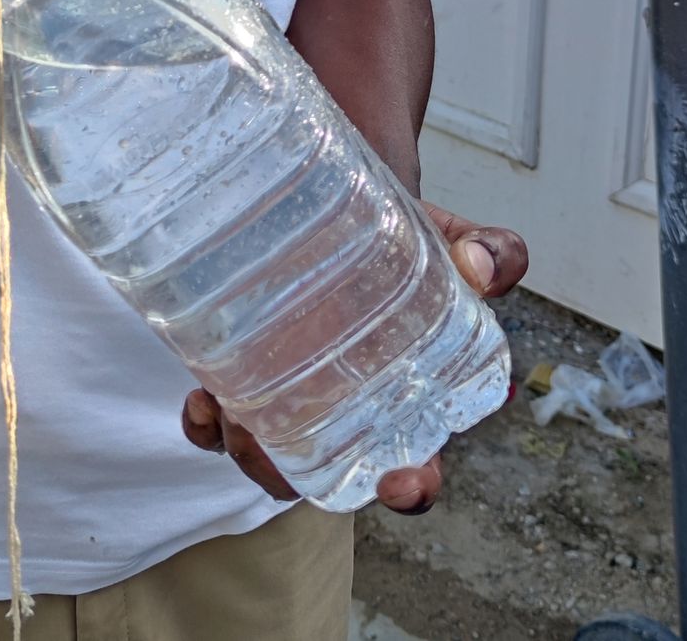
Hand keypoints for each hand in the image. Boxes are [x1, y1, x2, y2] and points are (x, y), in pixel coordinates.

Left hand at [181, 201, 527, 510]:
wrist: (331, 199)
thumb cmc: (393, 236)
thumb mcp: (444, 240)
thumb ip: (486, 252)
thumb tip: (482, 270)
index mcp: (403, 393)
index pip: (415, 465)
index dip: (410, 488)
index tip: (399, 483)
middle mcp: (342, 408)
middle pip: (320, 471)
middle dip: (289, 474)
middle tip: (271, 438)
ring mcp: (285, 394)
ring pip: (263, 453)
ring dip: (242, 443)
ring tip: (228, 403)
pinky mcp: (238, 374)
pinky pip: (216, 425)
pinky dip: (204, 427)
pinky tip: (201, 400)